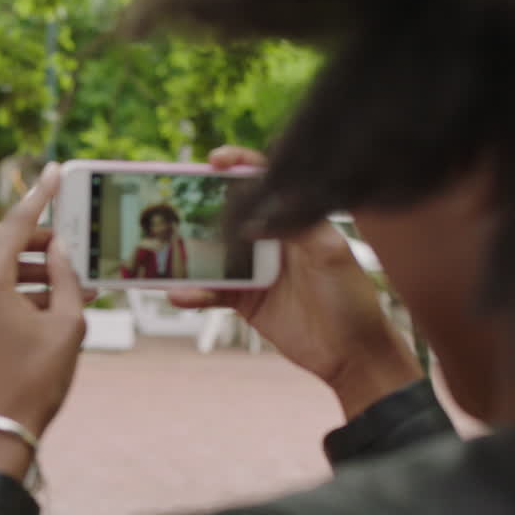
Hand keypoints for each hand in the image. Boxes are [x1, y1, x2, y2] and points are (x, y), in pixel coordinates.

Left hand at [0, 163, 85, 443]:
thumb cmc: (34, 380)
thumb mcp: (66, 324)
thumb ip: (65, 276)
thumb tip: (59, 248)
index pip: (16, 222)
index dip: (41, 195)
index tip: (56, 171)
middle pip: (5, 238)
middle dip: (41, 236)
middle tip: (73, 237)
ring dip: (34, 264)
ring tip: (74, 277)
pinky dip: (20, 284)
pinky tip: (55, 297)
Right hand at [169, 146, 420, 417]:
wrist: (352, 354)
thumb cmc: (352, 299)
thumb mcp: (331, 254)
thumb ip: (298, 227)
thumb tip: (254, 217)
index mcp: (294, 219)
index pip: (263, 182)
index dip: (238, 165)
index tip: (215, 160)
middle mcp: (271, 240)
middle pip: (227, 214)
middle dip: (197, 207)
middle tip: (171, 204)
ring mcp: (254, 270)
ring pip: (211, 254)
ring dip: (186, 254)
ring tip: (163, 254)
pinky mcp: (244, 300)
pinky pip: (211, 291)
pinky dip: (193, 292)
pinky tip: (179, 293)